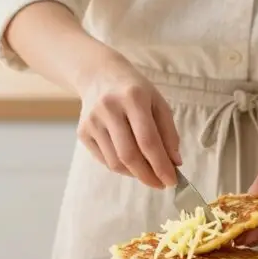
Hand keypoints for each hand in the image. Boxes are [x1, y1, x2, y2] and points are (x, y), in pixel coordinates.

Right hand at [77, 56, 181, 188]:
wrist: (98, 75)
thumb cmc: (135, 91)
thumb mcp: (157, 103)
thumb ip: (169, 133)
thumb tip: (175, 163)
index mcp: (133, 98)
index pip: (148, 140)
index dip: (160, 165)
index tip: (172, 181)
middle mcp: (109, 109)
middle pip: (129, 155)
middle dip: (147, 176)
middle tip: (160, 184)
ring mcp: (92, 121)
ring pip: (115, 162)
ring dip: (135, 174)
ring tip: (148, 172)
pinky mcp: (82, 132)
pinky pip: (104, 160)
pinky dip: (121, 168)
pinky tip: (131, 163)